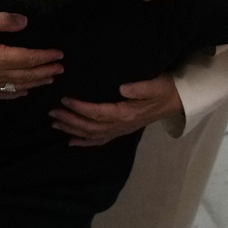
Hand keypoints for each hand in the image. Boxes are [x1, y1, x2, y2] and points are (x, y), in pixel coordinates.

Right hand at [0, 12, 63, 99]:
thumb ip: (5, 21)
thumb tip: (25, 23)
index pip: (29, 59)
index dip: (45, 58)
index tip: (59, 55)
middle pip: (27, 75)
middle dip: (45, 72)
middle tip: (60, 69)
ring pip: (17, 86)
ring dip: (35, 83)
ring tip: (49, 80)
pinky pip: (2, 95)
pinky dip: (16, 94)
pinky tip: (24, 92)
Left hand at [50, 73, 183, 146]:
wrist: (174, 101)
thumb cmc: (163, 89)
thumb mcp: (155, 85)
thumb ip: (140, 88)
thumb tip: (122, 89)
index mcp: (126, 113)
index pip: (98, 112)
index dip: (80, 108)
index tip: (65, 100)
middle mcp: (120, 126)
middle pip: (90, 126)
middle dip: (70, 120)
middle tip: (52, 112)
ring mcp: (119, 131)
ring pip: (91, 135)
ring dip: (72, 130)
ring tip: (55, 124)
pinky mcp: (120, 131)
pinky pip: (99, 141)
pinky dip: (84, 142)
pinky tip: (70, 142)